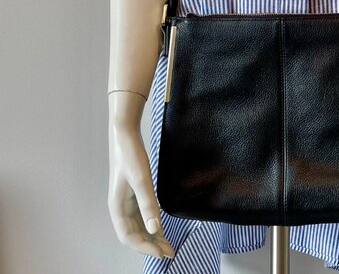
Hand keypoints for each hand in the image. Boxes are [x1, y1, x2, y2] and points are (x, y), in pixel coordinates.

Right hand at [108, 124, 174, 258]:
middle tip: (170, 252)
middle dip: (151, 244)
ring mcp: (125, 200)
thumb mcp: (141, 180)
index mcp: (116, 207)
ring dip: (151, 236)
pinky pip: (140, 215)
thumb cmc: (131, 156)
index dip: (145, 247)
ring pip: (138, 225)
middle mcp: (119, 207)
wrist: (125, 135)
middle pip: (134, 234)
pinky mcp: (132, 193)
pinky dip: (150, 223)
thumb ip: (148, 204)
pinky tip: (160, 227)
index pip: (129, 236)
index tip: (162, 253)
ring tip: (167, 244)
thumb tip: (154, 229)